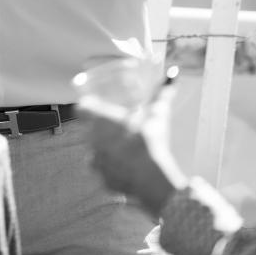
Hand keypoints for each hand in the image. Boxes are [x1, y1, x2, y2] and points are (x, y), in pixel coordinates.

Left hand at [80, 89, 186, 218]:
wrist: (154, 179)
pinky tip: (127, 169)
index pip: (81, 107)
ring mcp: (96, 162)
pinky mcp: (103, 180)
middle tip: (118, 128)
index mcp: (100, 120)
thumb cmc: (151, 141)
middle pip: (88, 130)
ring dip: (106, 150)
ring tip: (124, 150)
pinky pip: (104, 173)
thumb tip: (174, 74)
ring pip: (95, 152)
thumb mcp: (158, 113)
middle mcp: (92, 140)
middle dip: (100, 129)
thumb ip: (163, 93)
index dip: (87, 105)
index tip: (95, 105)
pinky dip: (113, 171)